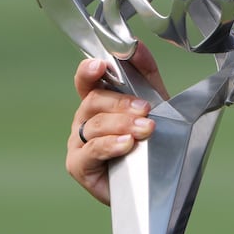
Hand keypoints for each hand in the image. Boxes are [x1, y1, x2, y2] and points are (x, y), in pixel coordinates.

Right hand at [65, 44, 168, 205]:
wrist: (154, 187)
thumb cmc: (149, 144)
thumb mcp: (156, 103)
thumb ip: (146, 73)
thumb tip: (137, 46)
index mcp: (98, 103)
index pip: (86, 80)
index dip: (89, 71)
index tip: (101, 65)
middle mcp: (83, 120)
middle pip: (94, 102)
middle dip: (121, 103)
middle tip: (145, 110)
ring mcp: (78, 143)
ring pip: (94, 125)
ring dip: (121, 124)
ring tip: (145, 129)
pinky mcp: (78, 165)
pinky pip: (92, 150)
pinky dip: (110, 145)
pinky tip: (126, 144)